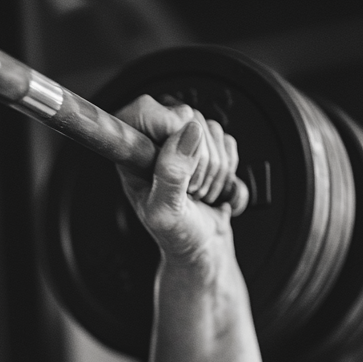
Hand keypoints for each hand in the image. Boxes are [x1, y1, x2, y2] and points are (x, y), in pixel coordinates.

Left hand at [115, 96, 247, 266]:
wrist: (203, 250)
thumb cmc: (176, 235)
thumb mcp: (165, 212)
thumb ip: (171, 174)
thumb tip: (187, 132)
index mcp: (133, 156)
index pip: (142, 111)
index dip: (166, 122)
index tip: (176, 148)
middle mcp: (156, 145)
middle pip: (186, 117)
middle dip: (198, 159)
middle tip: (189, 189)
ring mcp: (183, 145)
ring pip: (210, 129)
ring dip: (214, 169)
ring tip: (198, 193)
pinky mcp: (209, 149)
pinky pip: (229, 142)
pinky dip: (228, 170)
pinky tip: (213, 189)